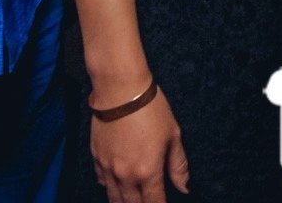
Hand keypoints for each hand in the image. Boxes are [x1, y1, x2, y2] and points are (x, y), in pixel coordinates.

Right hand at [89, 82, 188, 201]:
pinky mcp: (96, 158)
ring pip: (114, 198)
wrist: (120, 90)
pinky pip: (102, 182)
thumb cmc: (151, 109)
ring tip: (132, 201)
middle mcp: (126, 175)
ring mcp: (108, 168)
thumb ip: (178, 165)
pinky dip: (110, 188)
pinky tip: (117, 186)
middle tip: (149, 202)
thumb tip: (184, 187)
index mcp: (148, 172)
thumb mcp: (173, 135)